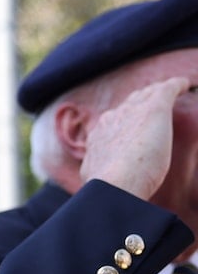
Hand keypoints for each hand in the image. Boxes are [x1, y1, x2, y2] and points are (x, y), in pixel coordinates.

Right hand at [80, 76, 190, 198]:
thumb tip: (88, 182)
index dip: (123, 122)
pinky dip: (177, 86)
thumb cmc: (108, 188)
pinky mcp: (154, 108)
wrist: (115, 184)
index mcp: (98, 136)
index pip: (112, 122)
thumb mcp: (93, 177)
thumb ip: (93, 172)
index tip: (132, 126)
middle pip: (127, 104)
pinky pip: (168, 89)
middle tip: (151, 104)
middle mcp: (111, 119)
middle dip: (138, 103)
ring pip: (145, 95)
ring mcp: (132, 112)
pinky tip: (185, 84)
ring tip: (167, 92)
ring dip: (156, 93)